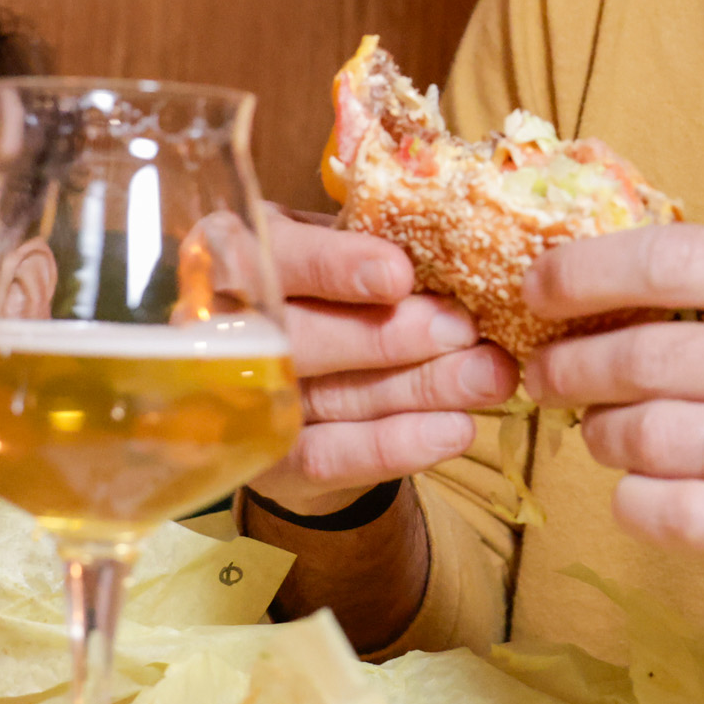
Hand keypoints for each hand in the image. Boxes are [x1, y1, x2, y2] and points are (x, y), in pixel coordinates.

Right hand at [256, 207, 518, 514]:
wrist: (298, 377)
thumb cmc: (324, 288)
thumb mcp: (335, 248)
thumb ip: (373, 242)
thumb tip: (453, 241)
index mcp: (232, 250)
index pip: (269, 258)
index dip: (331, 266)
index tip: (399, 274)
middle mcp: (217, 327)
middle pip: (297, 339)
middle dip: (385, 336)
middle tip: (461, 331)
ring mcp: (236, 401)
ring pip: (325, 398)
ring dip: (415, 389)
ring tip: (486, 377)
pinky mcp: (266, 462)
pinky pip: (328, 457)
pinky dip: (395, 446)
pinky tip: (455, 430)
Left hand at [519, 225, 703, 662]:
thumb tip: (633, 281)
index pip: (675, 261)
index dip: (583, 273)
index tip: (536, 287)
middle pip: (649, 357)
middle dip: (577, 365)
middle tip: (554, 373)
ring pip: (658, 441)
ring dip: (608, 438)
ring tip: (608, 432)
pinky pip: (689, 521)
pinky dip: (641, 505)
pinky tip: (643, 492)